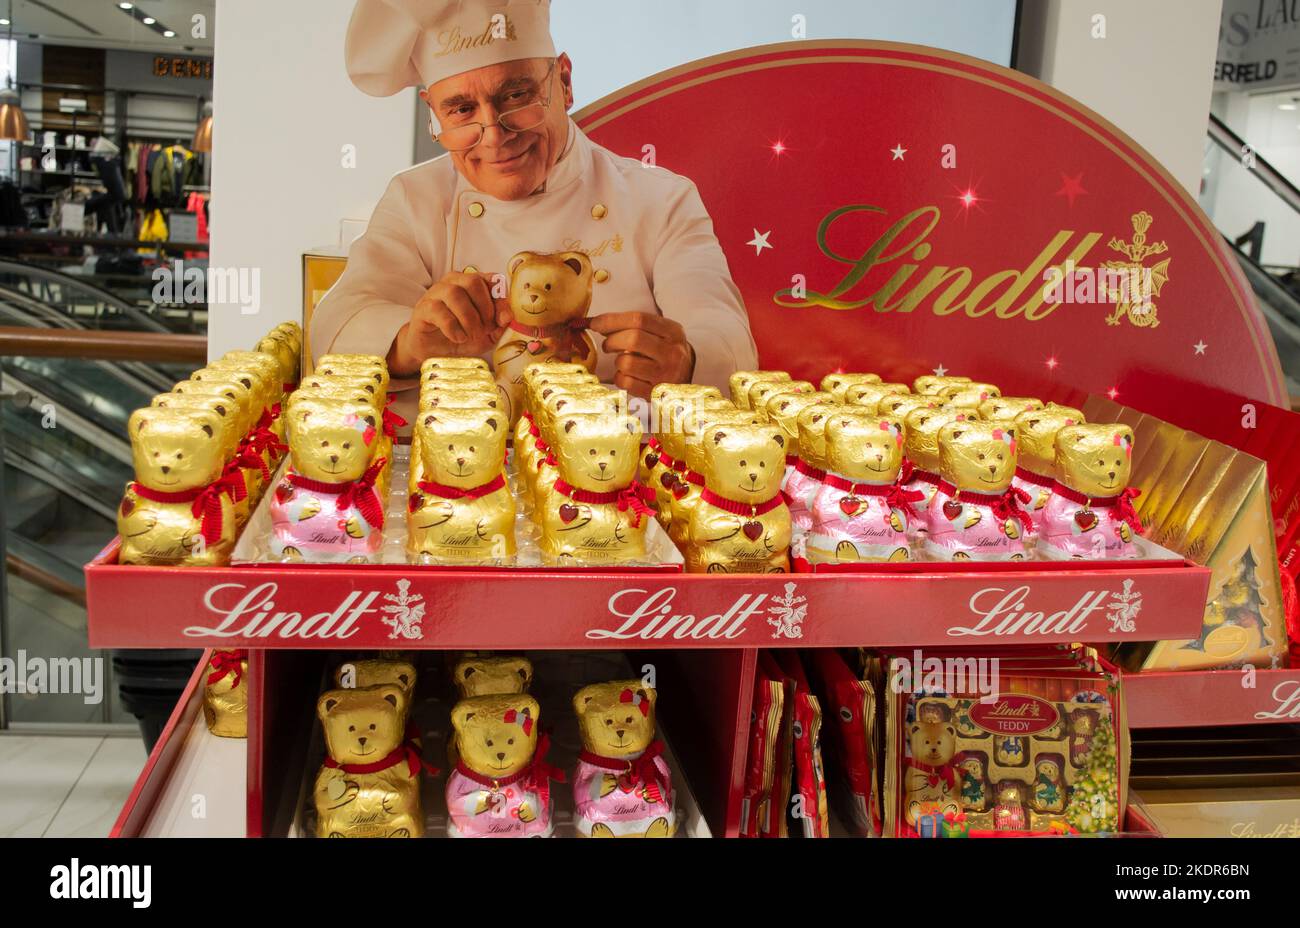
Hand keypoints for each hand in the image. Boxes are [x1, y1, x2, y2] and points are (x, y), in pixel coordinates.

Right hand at [386, 271, 512, 376]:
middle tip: (485, 329)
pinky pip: (439, 311)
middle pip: (473, 281)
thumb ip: (499, 324)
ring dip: (468, 318)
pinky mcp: (423, 308)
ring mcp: (435, 293)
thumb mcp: (487, 335)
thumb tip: (507, 316)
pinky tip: (458, 337)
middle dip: (484, 308)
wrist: (434, 353)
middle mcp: (453, 283)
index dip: (501, 299)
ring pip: (455, 293)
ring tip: (471, 335)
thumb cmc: (461, 337)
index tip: (504, 319)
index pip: (491, 279)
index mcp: (471, 284)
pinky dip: (453, 327)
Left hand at [587, 311, 694, 396]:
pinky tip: (628, 375)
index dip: (612, 320)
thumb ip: (634, 326)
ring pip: (626, 362)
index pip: (639, 319)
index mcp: (673, 332)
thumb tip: (599, 324)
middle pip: (632, 339)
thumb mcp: (660, 333)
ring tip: (624, 361)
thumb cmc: (664, 352)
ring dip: (617, 361)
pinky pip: (625, 382)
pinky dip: (620, 377)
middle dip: (611, 341)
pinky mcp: (655, 393)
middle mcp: (672, 352)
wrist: (688, 380)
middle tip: (608, 345)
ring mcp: (666, 375)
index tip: (596, 323)